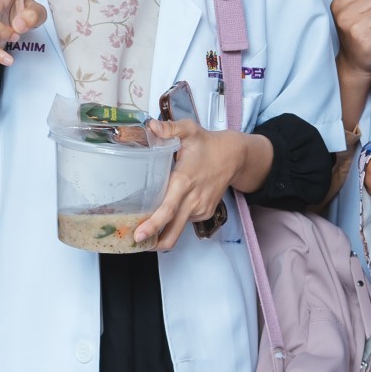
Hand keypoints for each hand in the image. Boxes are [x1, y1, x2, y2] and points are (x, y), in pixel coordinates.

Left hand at [131, 120, 273, 249]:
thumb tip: (151, 127)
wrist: (234, 156)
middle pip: (173, 230)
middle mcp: (193, 199)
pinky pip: (185, 221)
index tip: (139, 235)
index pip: (167, 209)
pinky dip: (174, 221)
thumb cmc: (208, 144)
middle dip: (154, 242)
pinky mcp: (205, 213)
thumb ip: (169, 129)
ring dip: (162, 232)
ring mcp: (200, 209)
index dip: (153, 225)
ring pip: (177, 227)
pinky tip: (166, 212)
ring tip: (146, 229)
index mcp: (184, 181)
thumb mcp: (189, 130)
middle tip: (135, 245)